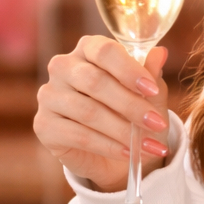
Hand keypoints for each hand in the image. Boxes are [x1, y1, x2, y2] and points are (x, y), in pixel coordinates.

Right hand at [34, 37, 170, 192]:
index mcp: (89, 49)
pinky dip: (108, 146)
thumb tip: (160, 52)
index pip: (105, 51)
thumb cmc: (133, 112)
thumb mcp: (149, 94)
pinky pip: (79, 136)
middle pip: (95, 82)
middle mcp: (63, 67)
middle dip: (131, 106)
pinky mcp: (44, 126)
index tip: (153, 90)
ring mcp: (49, 96)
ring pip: (88, 111)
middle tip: (158, 123)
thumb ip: (151, 73)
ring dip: (123, 131)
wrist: (117, 153)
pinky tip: (128, 153)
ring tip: (149, 145)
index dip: (130, 70)